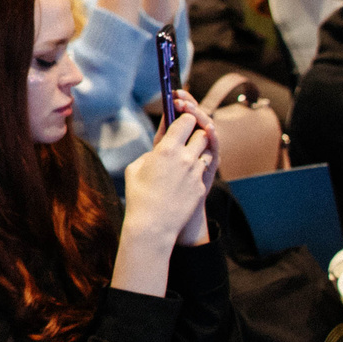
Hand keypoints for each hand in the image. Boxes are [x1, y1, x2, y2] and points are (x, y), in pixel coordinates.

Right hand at [123, 97, 214, 249]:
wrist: (152, 225)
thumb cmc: (138, 195)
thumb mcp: (135, 168)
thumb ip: (150, 154)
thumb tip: (158, 151)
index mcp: (166, 149)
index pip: (185, 121)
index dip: (184, 116)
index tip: (181, 117)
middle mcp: (185, 158)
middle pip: (201, 132)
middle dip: (196, 131)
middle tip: (188, 133)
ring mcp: (196, 172)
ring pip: (207, 150)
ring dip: (200, 148)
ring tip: (189, 152)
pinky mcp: (201, 186)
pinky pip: (203, 169)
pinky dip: (197, 168)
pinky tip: (185, 176)